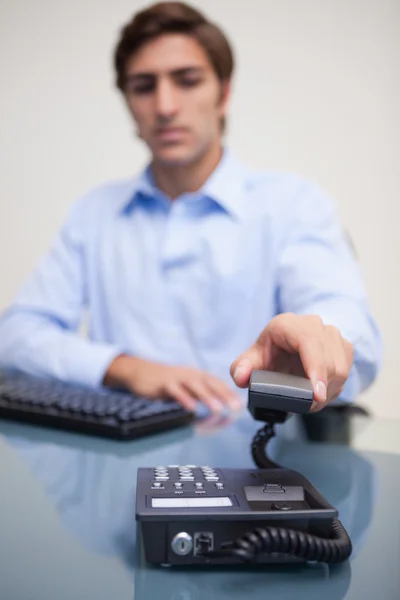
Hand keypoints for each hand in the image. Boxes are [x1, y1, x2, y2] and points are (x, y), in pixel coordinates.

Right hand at [104, 355, 241, 413]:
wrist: (140, 372)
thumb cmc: (166, 382)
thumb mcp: (185, 387)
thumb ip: (200, 395)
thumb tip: (217, 409)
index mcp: (197, 375)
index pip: (217, 383)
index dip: (229, 393)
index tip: (240, 405)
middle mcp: (190, 374)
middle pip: (210, 383)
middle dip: (224, 395)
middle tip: (235, 408)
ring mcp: (177, 378)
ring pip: (195, 386)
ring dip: (207, 398)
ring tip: (218, 409)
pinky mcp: (163, 384)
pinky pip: (175, 391)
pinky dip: (184, 399)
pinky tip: (191, 408)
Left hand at [230, 314, 353, 411]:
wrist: (286, 345)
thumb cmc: (270, 353)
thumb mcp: (251, 359)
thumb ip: (241, 368)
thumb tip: (241, 377)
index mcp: (288, 324)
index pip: (309, 341)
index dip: (316, 368)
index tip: (317, 394)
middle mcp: (313, 324)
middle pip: (329, 359)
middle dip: (321, 388)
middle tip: (307, 407)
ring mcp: (331, 334)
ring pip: (341, 368)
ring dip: (328, 391)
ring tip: (311, 402)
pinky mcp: (343, 346)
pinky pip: (347, 372)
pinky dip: (334, 388)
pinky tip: (320, 394)